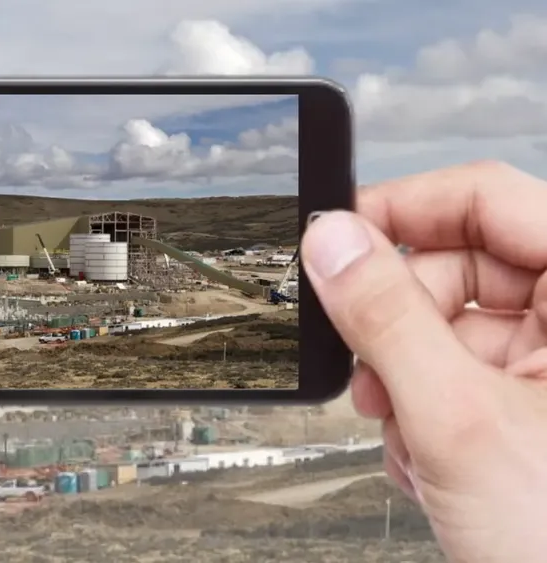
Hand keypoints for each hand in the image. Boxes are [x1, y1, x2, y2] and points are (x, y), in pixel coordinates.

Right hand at [302, 161, 546, 562]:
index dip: (401, 210)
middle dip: (397, 325)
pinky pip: (454, 376)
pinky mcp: (532, 409)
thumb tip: (332, 241)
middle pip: (458, 268)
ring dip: (405, 385)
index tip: (333, 239)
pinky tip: (433, 463)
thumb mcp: (458, 419)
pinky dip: (425, 416)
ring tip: (412, 439)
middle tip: (369, 370)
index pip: (485, 198)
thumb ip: (386, 319)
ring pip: (446, 330)